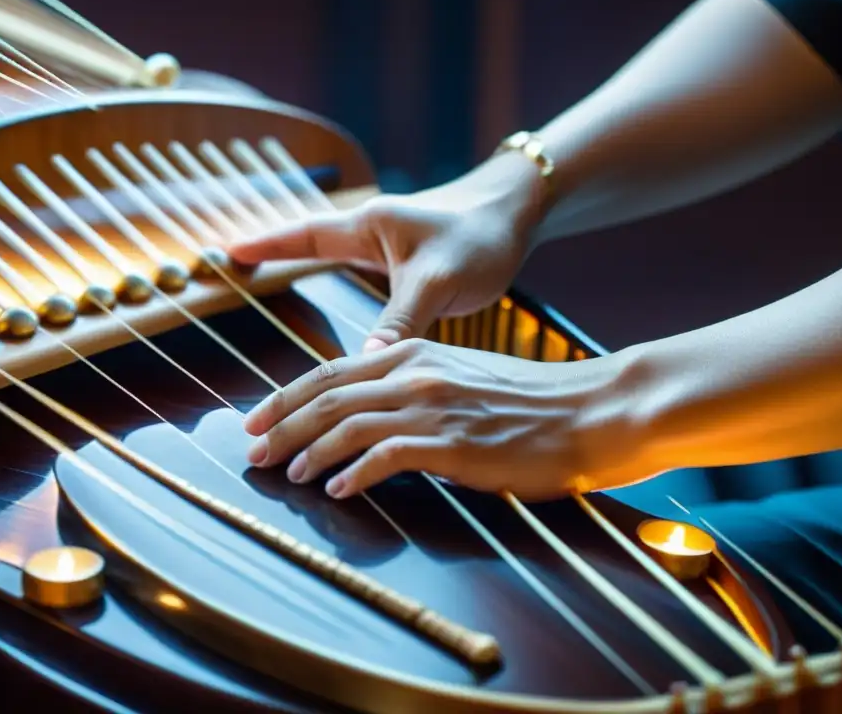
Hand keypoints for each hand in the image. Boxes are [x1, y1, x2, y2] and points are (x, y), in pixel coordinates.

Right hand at [229, 153, 543, 350]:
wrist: (519, 216)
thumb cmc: (480, 237)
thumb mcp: (437, 281)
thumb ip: (399, 320)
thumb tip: (359, 364)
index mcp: (369, 227)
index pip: (303, 235)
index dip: (265, 246)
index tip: (226, 253)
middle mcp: (372, 234)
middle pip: (308, 245)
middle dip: (274, 257)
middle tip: (234, 267)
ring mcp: (388, 248)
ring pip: (334, 262)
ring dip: (305, 274)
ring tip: (268, 291)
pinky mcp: (407, 266)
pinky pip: (361, 280)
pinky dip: (341, 293)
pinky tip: (334, 313)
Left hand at [242, 339, 644, 499]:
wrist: (589, 409)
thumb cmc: (530, 400)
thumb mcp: (463, 376)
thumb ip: (416, 385)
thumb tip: (373, 413)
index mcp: (414, 351)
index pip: (330, 371)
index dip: (285, 396)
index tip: (256, 419)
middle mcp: (415, 372)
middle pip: (327, 396)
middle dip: (281, 425)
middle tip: (252, 453)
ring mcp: (432, 406)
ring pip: (347, 424)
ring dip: (308, 451)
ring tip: (288, 475)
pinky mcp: (452, 442)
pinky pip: (386, 456)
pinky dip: (354, 473)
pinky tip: (338, 490)